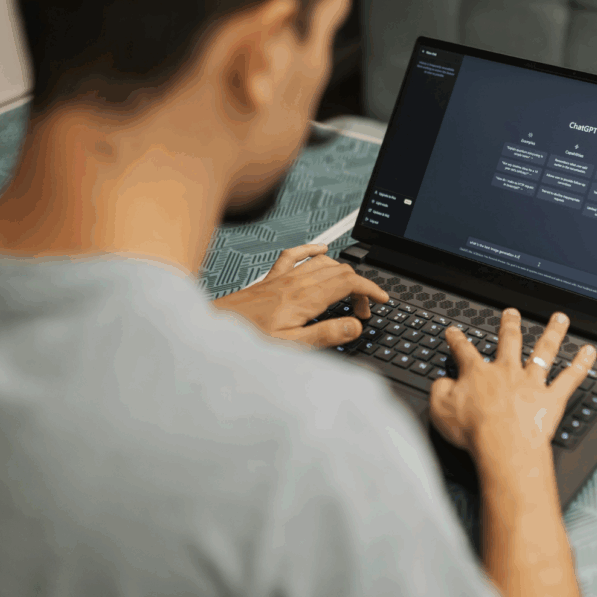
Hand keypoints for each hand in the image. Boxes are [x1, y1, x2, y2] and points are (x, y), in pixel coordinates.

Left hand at [212, 243, 388, 346]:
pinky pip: (295, 255)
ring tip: (348, 292)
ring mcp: (283, 278)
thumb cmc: (248, 341)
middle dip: (359, 287)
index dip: (370, 289)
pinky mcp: (271, 279)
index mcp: (305, 298)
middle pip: (340, 271)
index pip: (348, 283)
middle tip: (362, 310)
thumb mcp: (293, 347)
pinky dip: (312, 250)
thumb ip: (327, 335)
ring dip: (342, 272)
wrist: (214, 330)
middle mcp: (295, 283)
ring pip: (323, 262)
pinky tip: (320, 250)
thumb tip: (355, 326)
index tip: (381, 300)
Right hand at [429, 308, 596, 460]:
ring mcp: (531, 383)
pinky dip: (581, 364)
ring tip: (559, 319)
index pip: (465, 351)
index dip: (458, 339)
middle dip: (509, 325)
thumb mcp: (440, 410)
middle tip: (511, 313)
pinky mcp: (551, 398)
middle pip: (509, 341)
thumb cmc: (474, 432)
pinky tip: (589, 352)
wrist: (504, 447)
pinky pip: (570, 378)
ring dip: (552, 333)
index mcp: (478, 374)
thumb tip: (442, 382)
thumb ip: (440, 391)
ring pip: (544, 351)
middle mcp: (507, 372)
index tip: (455, 331)